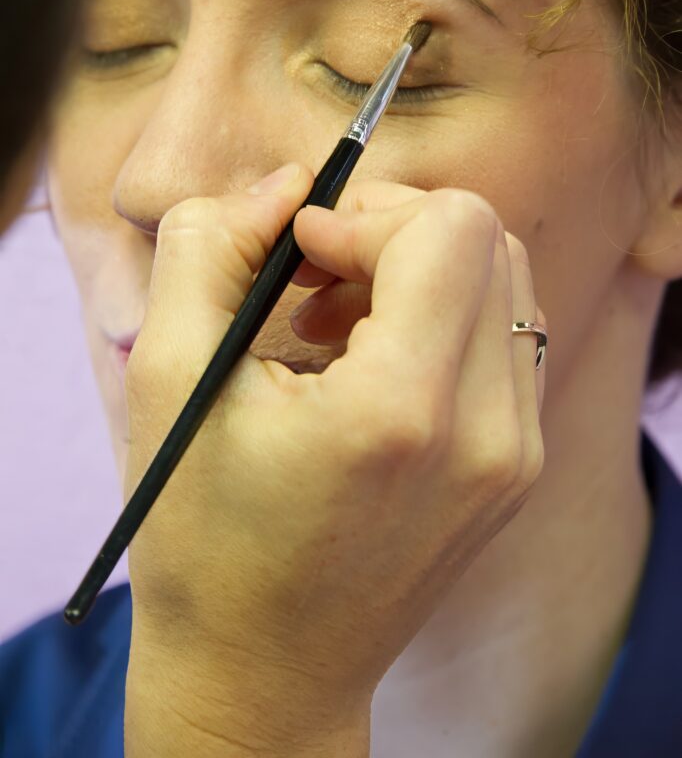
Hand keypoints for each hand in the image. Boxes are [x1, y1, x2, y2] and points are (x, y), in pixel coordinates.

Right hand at [123, 162, 545, 754]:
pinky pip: (504, 336)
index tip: (301, 248)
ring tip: (337, 319)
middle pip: (486, 238)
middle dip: (394, 228)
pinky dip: (443, 316)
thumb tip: (286, 186)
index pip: (447, 227)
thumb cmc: (204, 538)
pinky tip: (372, 359)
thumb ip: (211, 246)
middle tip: (316, 272)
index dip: (367, 210)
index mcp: (401, 411)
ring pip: (504, 280)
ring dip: (420, 269)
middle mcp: (487, 433)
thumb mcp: (170, 376)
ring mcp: (516, 456)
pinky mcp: (518, 468)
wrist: (265, 673)